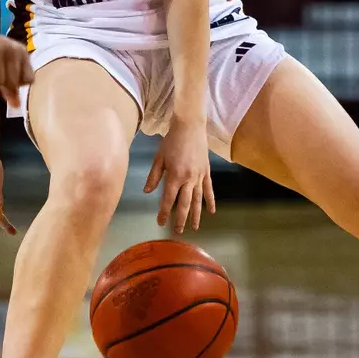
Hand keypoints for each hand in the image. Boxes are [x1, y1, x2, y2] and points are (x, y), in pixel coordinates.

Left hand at [143, 112, 214, 233]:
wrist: (190, 126)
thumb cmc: (172, 140)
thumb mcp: (159, 157)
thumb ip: (154, 176)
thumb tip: (147, 192)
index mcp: (175, 176)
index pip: (168, 199)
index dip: (164, 212)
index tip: (160, 222)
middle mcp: (188, 179)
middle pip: (184, 204)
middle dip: (181, 219)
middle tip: (178, 231)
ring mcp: (199, 176)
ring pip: (198, 200)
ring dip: (196, 215)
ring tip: (194, 227)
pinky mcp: (206, 172)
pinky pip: (209, 189)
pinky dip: (210, 201)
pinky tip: (211, 211)